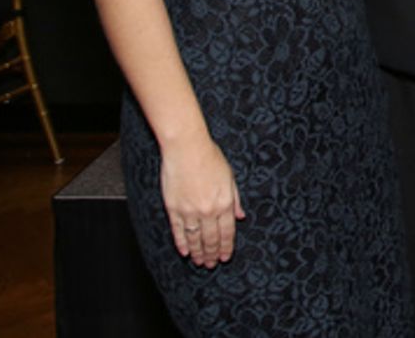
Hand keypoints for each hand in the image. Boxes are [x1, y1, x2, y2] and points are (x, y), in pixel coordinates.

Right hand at [160, 135, 244, 267]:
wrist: (187, 148)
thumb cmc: (210, 158)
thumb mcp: (230, 177)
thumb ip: (235, 199)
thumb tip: (241, 216)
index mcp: (224, 202)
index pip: (227, 232)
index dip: (227, 246)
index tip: (225, 257)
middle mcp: (208, 210)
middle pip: (211, 239)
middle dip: (213, 253)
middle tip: (212, 264)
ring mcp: (190, 211)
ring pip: (195, 239)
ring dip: (198, 252)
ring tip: (200, 262)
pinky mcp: (174, 209)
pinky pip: (178, 231)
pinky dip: (182, 243)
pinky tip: (185, 252)